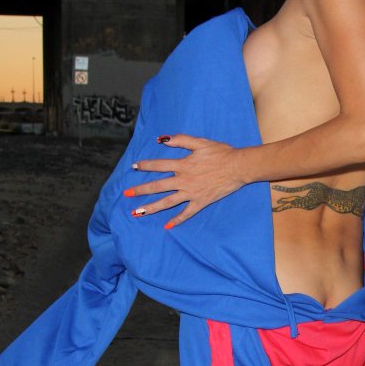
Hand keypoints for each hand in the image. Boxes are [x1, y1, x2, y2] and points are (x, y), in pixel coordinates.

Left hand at [123, 134, 245, 227]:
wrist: (238, 167)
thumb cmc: (221, 153)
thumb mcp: (200, 142)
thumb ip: (180, 140)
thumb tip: (162, 139)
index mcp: (183, 165)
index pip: (158, 165)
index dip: (145, 165)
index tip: (133, 167)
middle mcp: (184, 180)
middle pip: (158, 186)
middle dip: (141, 190)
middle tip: (127, 194)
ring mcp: (191, 193)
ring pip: (167, 202)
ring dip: (151, 207)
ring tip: (137, 213)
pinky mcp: (201, 202)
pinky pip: (186, 213)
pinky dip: (177, 220)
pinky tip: (167, 226)